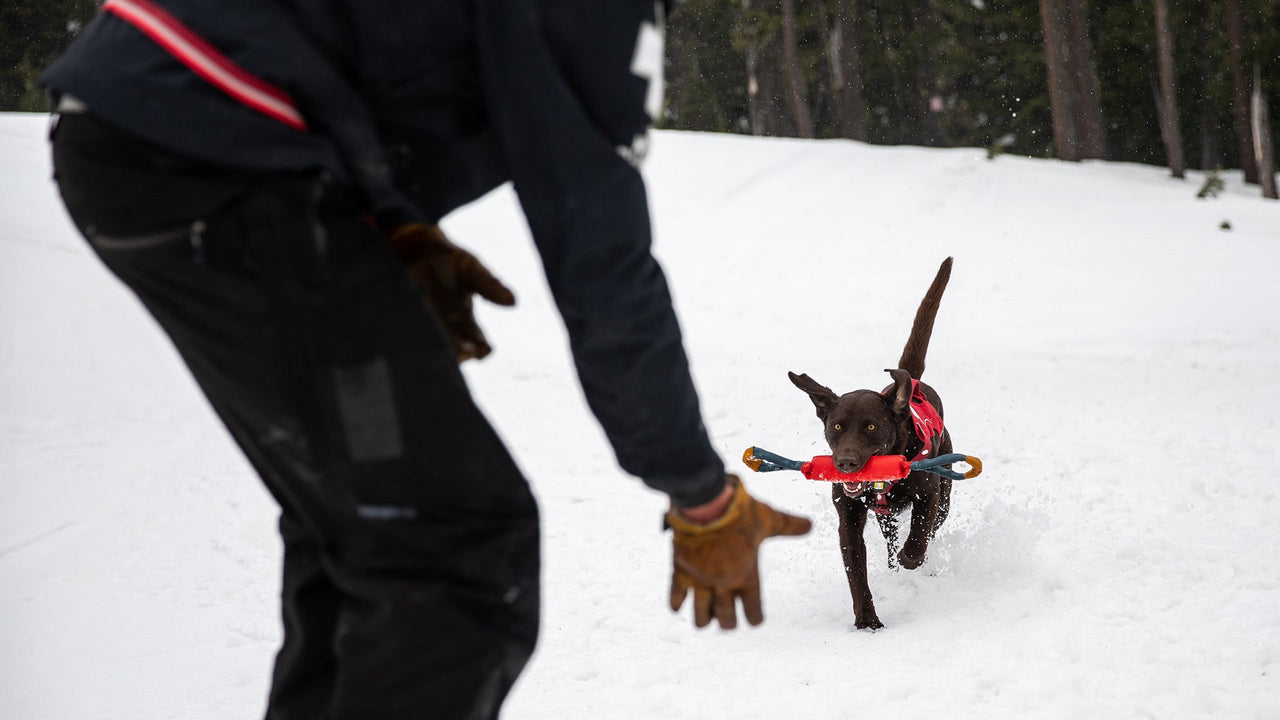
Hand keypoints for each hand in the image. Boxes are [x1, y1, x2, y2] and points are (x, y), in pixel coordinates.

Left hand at [387, 223, 514, 361]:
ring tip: (438, 345)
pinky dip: (411, 336)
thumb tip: (513, 303)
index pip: (479, 345)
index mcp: (466, 322)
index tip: (478, 348)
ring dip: (436, 347)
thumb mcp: (470, 269)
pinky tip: (411, 334)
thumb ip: (488, 285)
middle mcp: (446, 329)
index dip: (480, 349)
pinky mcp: (403, 318)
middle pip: (455, 350)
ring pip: (433, 345)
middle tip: (459, 351)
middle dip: (456, 352)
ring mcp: (424, 325)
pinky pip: (408, 333)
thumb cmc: (447, 260)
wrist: (414, 247)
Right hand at [665, 475, 810, 628]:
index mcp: (748, 575)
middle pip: (726, 616)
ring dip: (703, 620)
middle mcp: (725, 583)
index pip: (753, 609)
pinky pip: (677, 594)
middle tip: (727, 624)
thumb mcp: (769, 519)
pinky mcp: (682, 571)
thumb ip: (789, 525)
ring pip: (701, 612)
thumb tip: (810, 524)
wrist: (708, 505)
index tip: (754, 621)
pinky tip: (676, 609)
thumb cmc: (741, 513)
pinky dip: (676, 604)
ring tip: (703, 624)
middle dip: (727, 622)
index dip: (754, 617)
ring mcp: (702, 580)